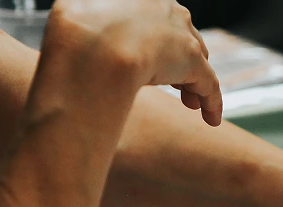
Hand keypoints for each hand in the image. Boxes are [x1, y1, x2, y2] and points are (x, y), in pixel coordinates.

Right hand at [44, 0, 221, 124]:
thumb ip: (85, 21)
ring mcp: (181, 35)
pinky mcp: (192, 61)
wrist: (94, 43)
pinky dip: (212, 102)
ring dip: (193, 81)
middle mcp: (167, 9)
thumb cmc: (76, 28)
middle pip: (182, 36)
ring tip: (189, 104)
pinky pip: (209, 83)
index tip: (147, 57)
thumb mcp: (76, 13)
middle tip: (171, 82)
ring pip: (196, 60)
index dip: (156, 39)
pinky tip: (211, 119)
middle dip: (178, 58)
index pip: (158, 18)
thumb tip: (70, 26)